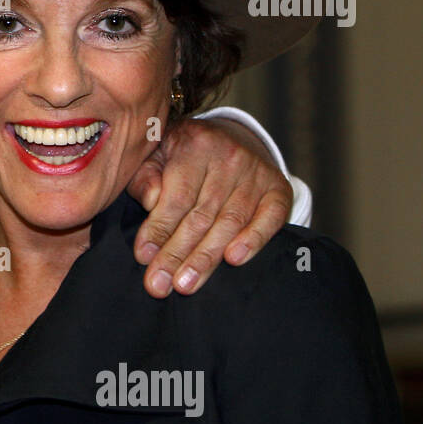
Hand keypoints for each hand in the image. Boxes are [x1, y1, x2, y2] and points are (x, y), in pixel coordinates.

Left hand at [127, 116, 292, 297]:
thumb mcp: (156, 156)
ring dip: (206, 258)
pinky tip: (234, 260)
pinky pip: (269, 218)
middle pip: (202, 215)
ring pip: (230, 222)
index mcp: (194, 144)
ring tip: (185, 284)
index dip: (159, 229)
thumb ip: (146, 178)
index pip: (176, 197)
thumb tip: (152, 202)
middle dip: (177, 254)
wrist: (235, 139)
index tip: (143, 257)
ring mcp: (257, 173)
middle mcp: (229, 156)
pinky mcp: (279, 189)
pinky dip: (253, 240)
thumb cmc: (183, 156)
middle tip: (159, 285)